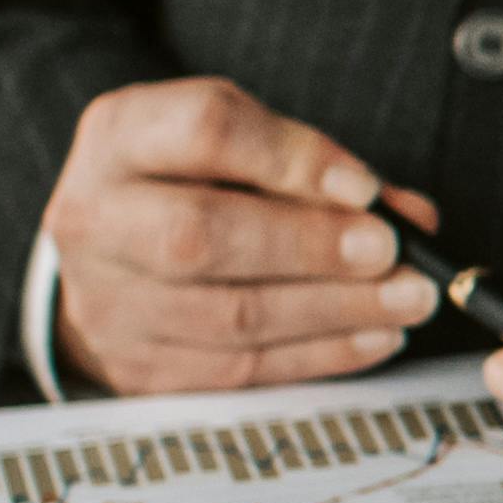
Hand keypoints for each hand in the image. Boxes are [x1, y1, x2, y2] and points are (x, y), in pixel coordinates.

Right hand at [38, 78, 435, 396]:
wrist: (105, 253)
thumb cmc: (188, 185)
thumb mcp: (236, 145)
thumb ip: (313, 166)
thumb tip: (405, 214)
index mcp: (122, 136)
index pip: (204, 131)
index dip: (292, 160)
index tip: (365, 186)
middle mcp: (95, 216)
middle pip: (202, 234)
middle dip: (312, 246)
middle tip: (389, 252)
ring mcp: (106, 299)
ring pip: (229, 315)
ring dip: (335, 310)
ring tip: (407, 298)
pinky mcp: (135, 366)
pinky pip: (239, 370)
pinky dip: (320, 354)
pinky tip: (375, 336)